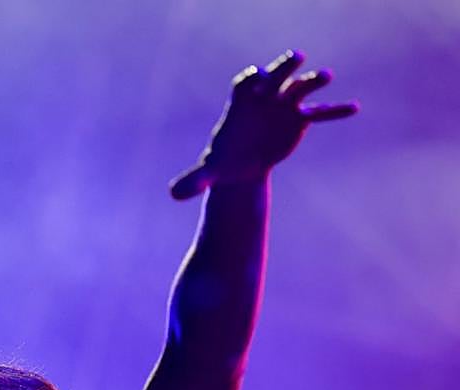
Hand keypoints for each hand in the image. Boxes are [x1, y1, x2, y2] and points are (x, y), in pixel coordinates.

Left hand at [170, 50, 358, 199]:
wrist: (241, 166)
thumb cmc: (222, 163)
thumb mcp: (208, 173)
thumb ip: (193, 181)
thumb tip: (173, 195)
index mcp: (239, 105)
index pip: (243, 84)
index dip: (249, 80)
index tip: (256, 81)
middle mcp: (263, 100)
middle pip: (274, 77)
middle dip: (283, 67)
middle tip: (297, 56)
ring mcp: (282, 107)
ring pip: (299, 89)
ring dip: (312, 81)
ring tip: (326, 76)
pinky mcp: (298, 120)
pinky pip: (320, 114)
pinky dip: (335, 111)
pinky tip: (354, 108)